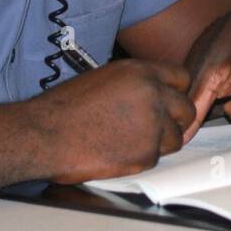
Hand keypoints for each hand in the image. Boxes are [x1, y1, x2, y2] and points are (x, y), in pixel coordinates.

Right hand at [34, 60, 194, 183]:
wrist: (44, 135)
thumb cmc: (65, 108)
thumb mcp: (104, 78)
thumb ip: (135, 83)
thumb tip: (156, 92)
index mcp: (140, 71)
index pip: (181, 78)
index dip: (175, 92)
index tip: (169, 102)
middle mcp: (152, 94)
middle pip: (186, 109)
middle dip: (175, 120)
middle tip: (156, 128)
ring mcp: (152, 125)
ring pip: (176, 138)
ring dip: (160, 142)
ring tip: (129, 141)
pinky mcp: (146, 153)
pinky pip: (156, 158)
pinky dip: (141, 158)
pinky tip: (117, 152)